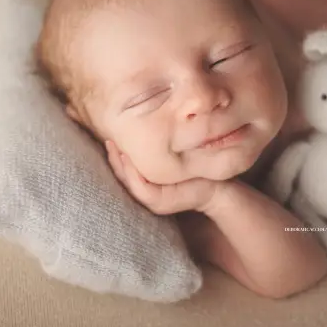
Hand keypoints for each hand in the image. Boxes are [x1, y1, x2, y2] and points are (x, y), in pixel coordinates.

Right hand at [105, 140, 224, 214]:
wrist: (217, 186)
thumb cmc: (196, 166)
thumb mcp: (174, 153)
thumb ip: (158, 147)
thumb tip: (140, 123)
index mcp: (147, 183)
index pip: (123, 169)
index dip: (114, 155)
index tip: (111, 136)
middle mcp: (147, 193)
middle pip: (122, 175)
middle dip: (113, 158)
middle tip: (108, 139)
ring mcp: (153, 200)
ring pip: (128, 182)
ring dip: (120, 165)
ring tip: (114, 146)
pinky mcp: (161, 202)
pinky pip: (141, 189)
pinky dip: (133, 175)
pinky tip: (129, 157)